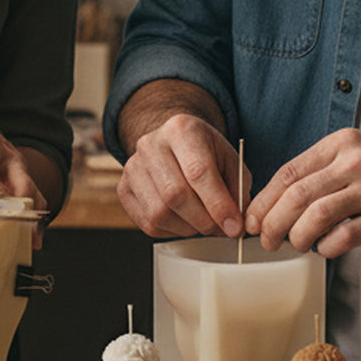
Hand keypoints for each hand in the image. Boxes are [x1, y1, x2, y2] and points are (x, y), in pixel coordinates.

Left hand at [0, 118, 47, 246]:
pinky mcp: (24, 186)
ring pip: (35, 195)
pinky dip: (34, 223)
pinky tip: (31, 242)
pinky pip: (35, 205)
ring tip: (31, 242)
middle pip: (23, 178)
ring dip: (35, 219)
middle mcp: (8, 157)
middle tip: (21, 224)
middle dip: (24, 202)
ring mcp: (20, 173)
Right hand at [116, 113, 247, 238]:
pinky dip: (172, 230)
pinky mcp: (124, 189)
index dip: (218, 204)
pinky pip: (148, 223)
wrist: (174, 145)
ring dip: (188, 228)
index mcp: (181, 129)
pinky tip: (184, 221)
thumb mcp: (230, 161)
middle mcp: (150, 145)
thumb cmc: (205, 154)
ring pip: (160, 213)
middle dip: (203, 221)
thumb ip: (236, 190)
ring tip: (203, 223)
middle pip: (175, 194)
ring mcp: (132, 167)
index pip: (198, 172)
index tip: (233, 226)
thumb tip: (234, 225)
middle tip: (221, 230)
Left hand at [246, 128, 360, 256]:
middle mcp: (355, 163)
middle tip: (266, 241)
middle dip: (272, 223)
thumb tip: (281, 202)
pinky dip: (327, 247)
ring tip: (296, 245)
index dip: (263, 201)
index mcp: (341, 144)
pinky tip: (326, 248)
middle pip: (295, 196)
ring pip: (315, 216)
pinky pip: (345, 237)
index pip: (288, 173)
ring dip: (297, 236)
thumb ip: (325, 170)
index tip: (253, 220)